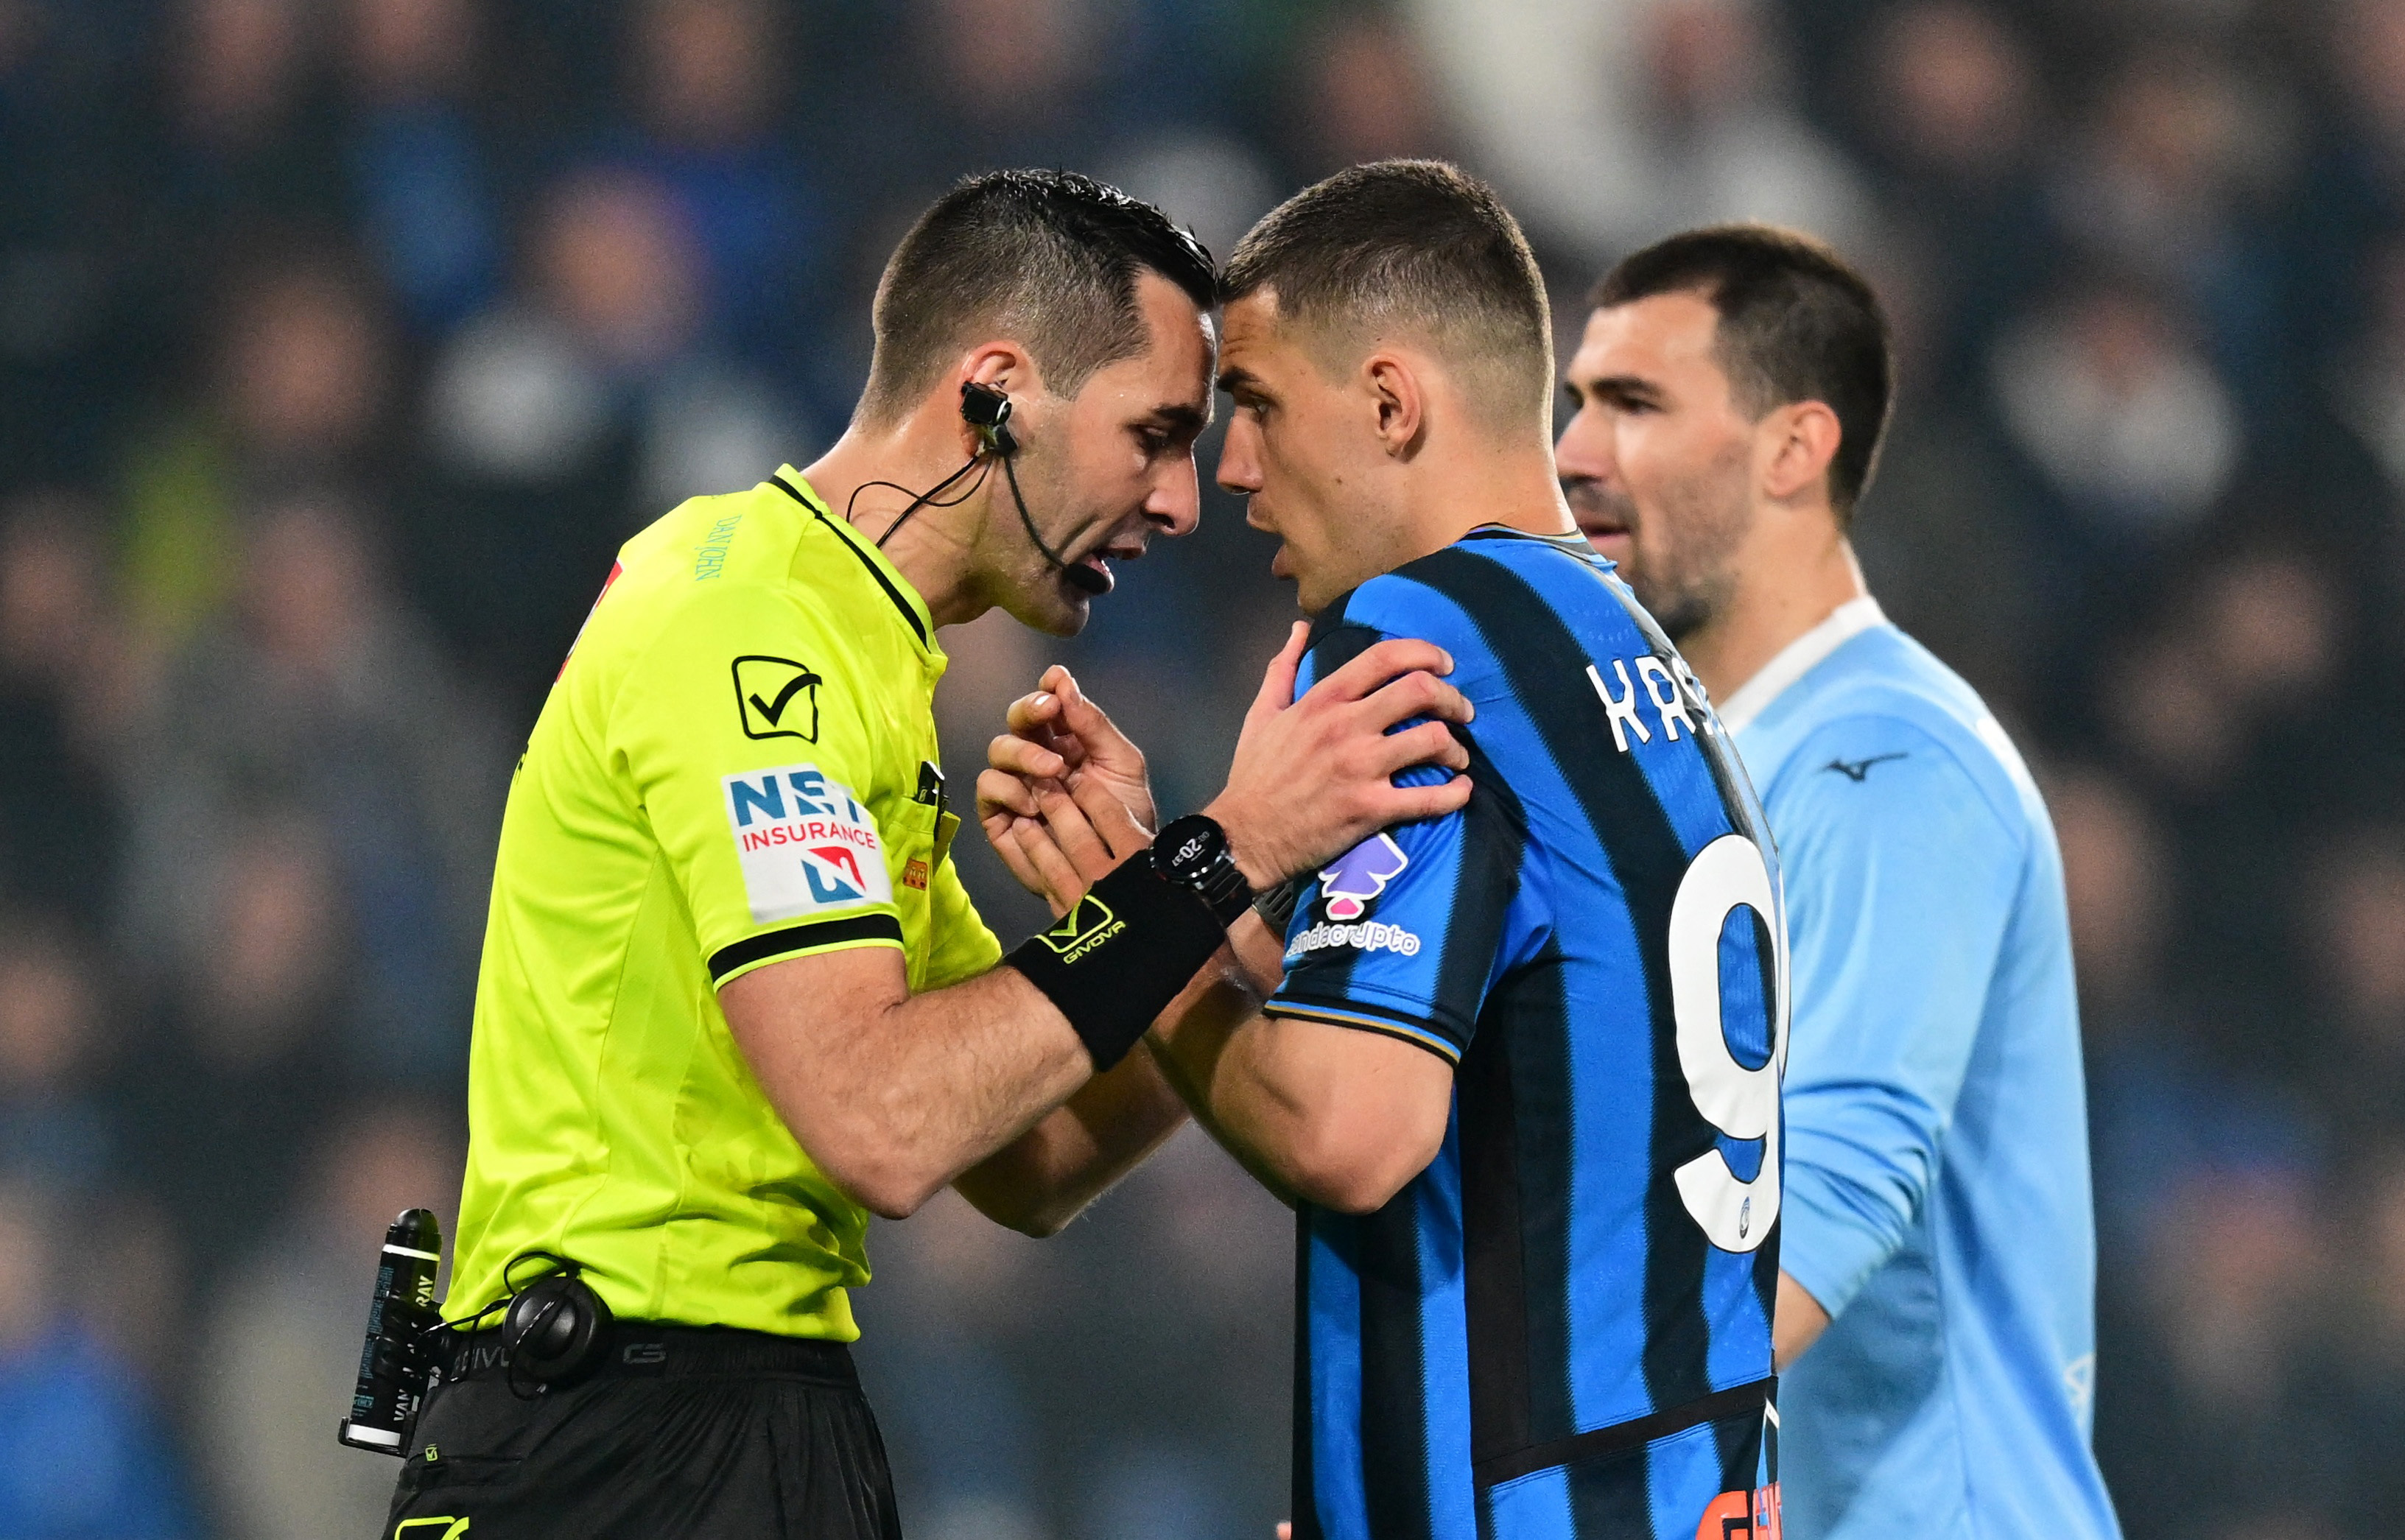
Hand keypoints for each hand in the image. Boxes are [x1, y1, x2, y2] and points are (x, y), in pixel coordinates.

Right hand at [978, 668, 1156, 914]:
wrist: (1118, 870)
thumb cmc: (1123, 816)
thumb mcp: (1121, 765)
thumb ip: (1094, 725)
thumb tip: (1064, 683)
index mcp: (1067, 739)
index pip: (1047, 703)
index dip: (1047, 690)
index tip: (1056, 686)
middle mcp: (1036, 755)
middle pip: (1017, 720)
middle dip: (1029, 710)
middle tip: (1047, 711)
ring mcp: (1016, 783)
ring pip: (999, 750)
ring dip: (1023, 752)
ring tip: (1053, 770)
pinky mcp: (1000, 814)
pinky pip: (989, 788)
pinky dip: (1008, 789)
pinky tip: (1034, 804)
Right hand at [1205, 623, 1472, 888]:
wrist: (1244, 837)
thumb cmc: (1254, 775)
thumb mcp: (1261, 713)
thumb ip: (1283, 668)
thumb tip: (1299, 629)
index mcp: (1323, 700)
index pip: (1384, 658)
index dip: (1425, 653)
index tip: (1444, 664)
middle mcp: (1345, 727)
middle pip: (1419, 691)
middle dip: (1452, 698)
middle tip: (1462, 712)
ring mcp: (1360, 768)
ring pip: (1431, 739)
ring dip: (1455, 748)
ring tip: (1457, 758)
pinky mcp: (1370, 809)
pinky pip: (1428, 798)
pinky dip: (1455, 794)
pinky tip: (1461, 791)